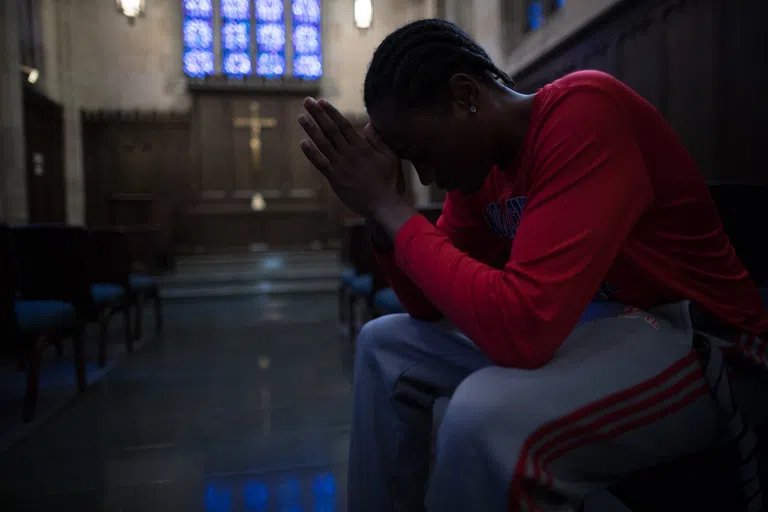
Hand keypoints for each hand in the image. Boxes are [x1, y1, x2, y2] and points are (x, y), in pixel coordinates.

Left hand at [298, 97, 401, 216]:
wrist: (383, 205)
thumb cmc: (390, 182)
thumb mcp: (391, 158)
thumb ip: (379, 140)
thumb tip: (368, 124)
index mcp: (363, 147)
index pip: (343, 125)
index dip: (331, 112)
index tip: (322, 102)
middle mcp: (349, 154)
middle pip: (330, 130)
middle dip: (318, 114)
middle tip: (307, 101)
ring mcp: (341, 166)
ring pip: (323, 144)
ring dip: (311, 129)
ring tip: (301, 117)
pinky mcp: (335, 179)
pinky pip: (320, 163)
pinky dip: (311, 153)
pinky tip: (303, 143)